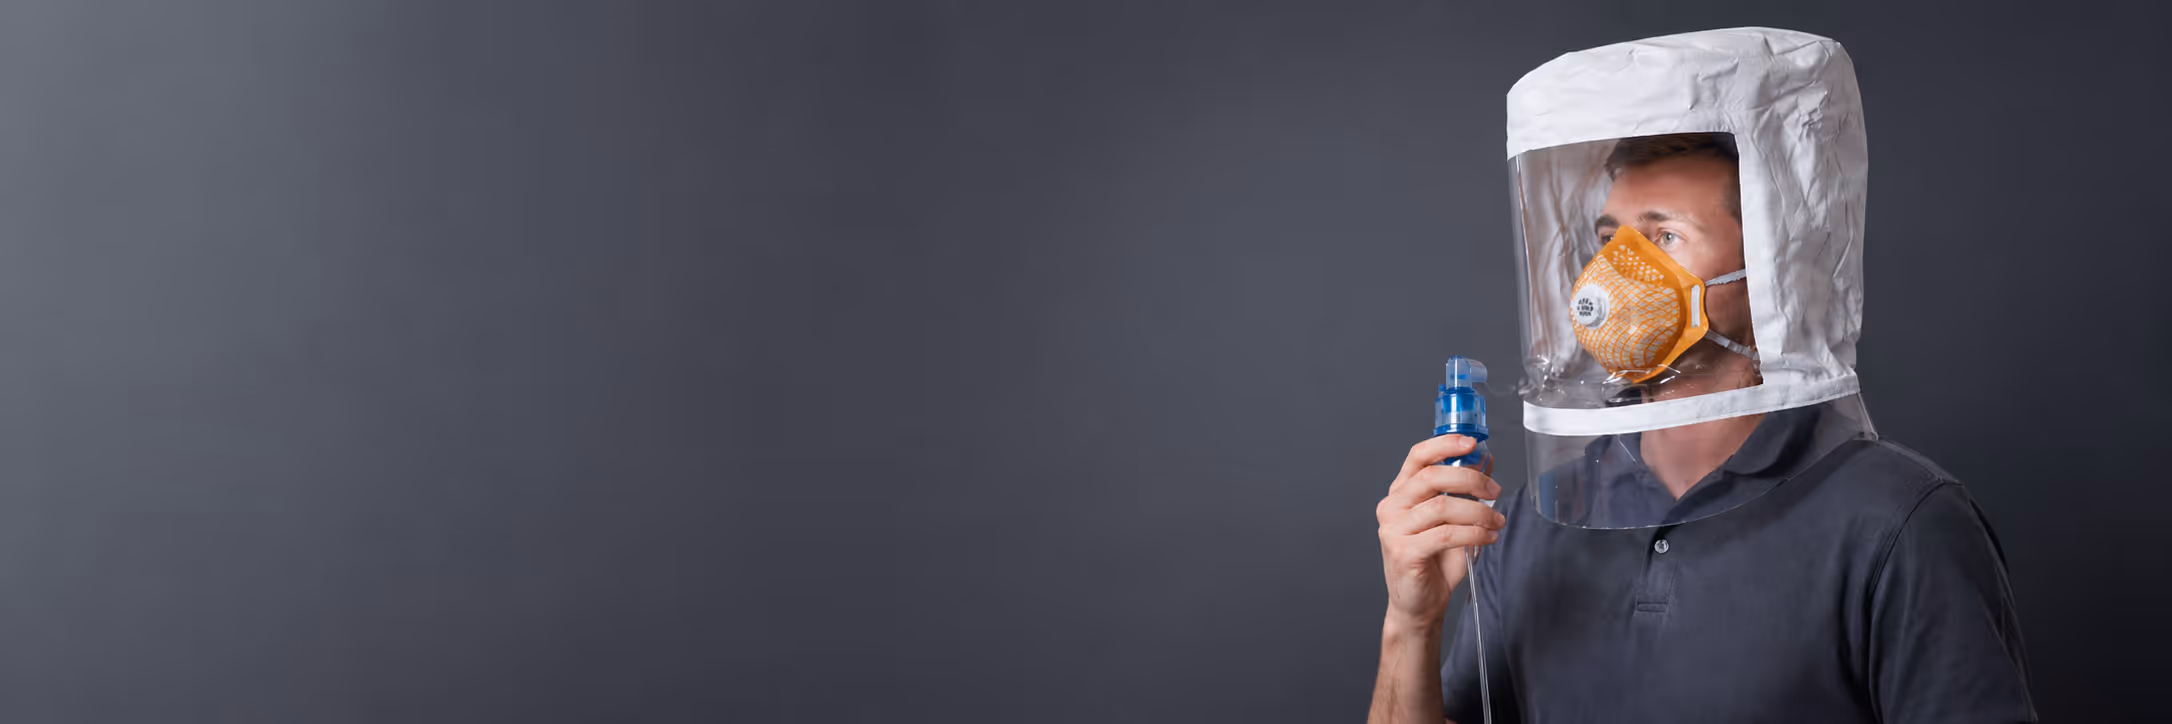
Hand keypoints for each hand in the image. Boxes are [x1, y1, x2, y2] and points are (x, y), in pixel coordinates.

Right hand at [1375, 434, 1504, 628]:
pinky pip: (1446, 535)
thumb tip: (1484, 458)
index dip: (1444, 444)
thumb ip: (1463, 489)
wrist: (1419, 604)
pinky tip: (1488, 537)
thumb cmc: (1434, 562)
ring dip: (1479, 511)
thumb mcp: (1454, 519)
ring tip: (1496, 521)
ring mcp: (1393, 530)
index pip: (1417, 457)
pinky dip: (1474, 533)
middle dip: (1471, 479)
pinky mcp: (1403, 552)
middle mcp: (1391, 507)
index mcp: (1400, 493)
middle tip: (1495, 490)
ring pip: (1443, 507)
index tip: (1471, 442)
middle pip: (1432, 477)